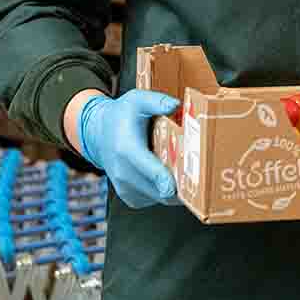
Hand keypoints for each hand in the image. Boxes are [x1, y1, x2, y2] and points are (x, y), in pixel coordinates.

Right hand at [77, 90, 182, 207]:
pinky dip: (166, 191)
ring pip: (161, 198)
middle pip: (162, 190)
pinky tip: (170, 175)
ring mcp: (125, 188)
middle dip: (183, 185)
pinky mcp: (130, 197)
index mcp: (127, 150)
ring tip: (185, 171)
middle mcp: (124, 173)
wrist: (98, 133)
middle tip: (200, 174)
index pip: (152, 171)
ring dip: (176, 189)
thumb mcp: (137, 100)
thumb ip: (157, 102)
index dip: (171, 181)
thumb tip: (177, 106)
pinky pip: (156, 199)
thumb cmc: (121, 115)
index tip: (187, 185)